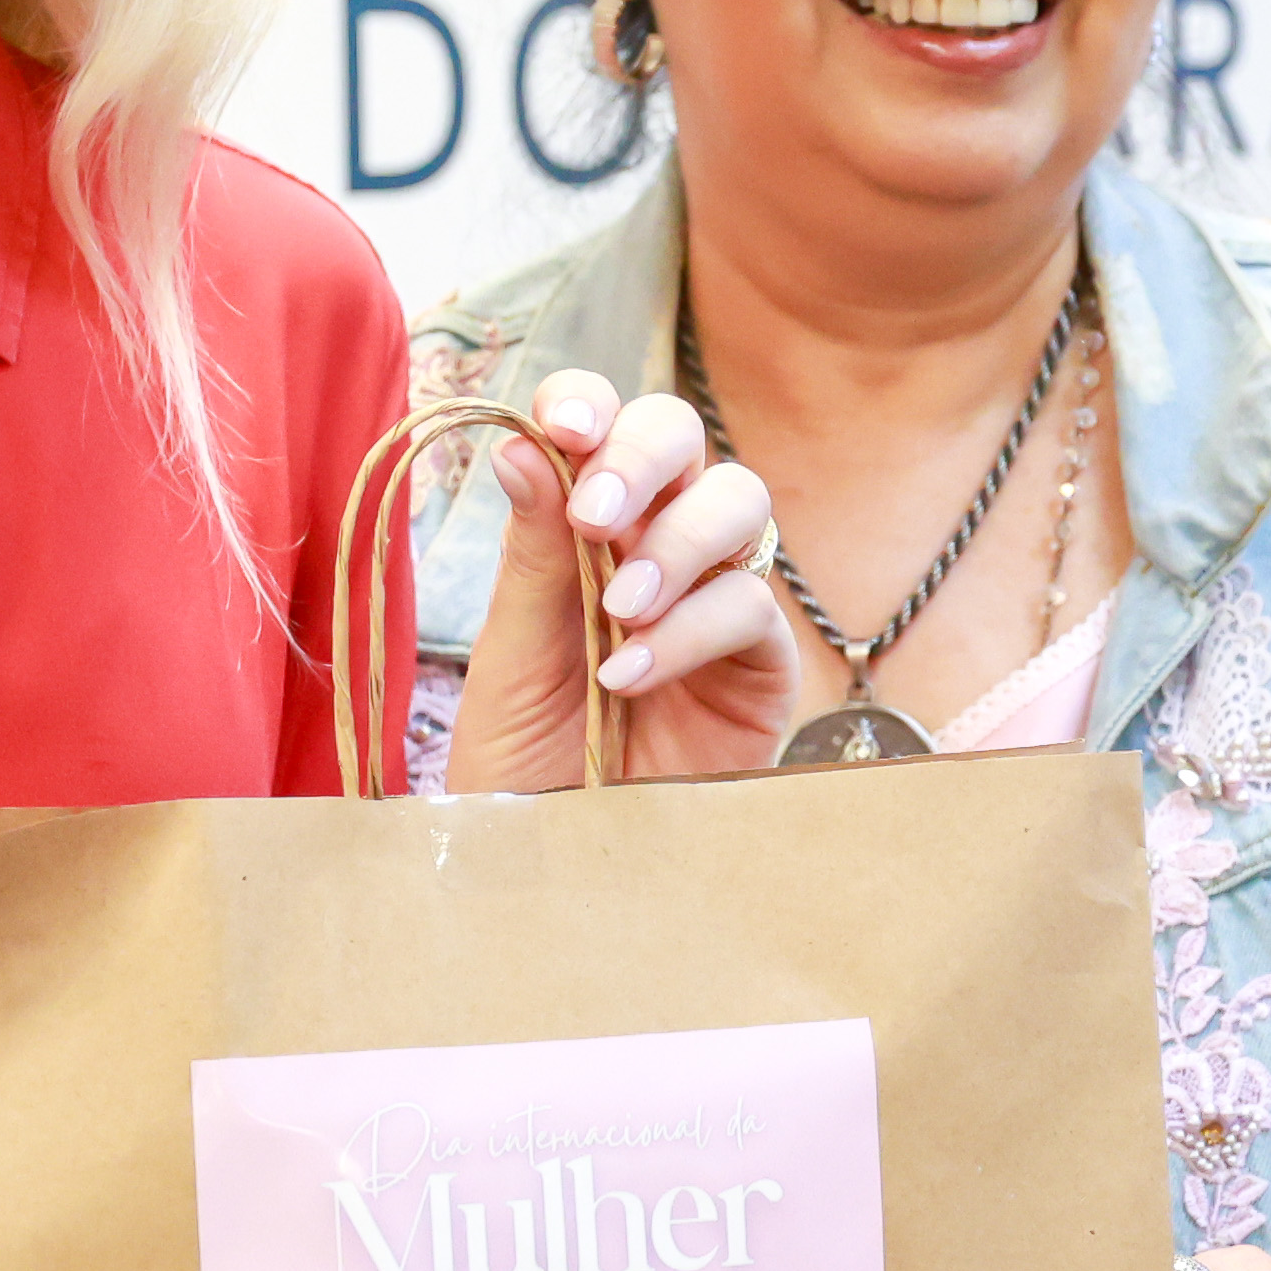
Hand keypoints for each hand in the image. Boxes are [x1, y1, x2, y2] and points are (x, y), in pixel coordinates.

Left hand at [440, 370, 784, 786]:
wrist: (558, 868)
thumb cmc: (526, 766)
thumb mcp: (509, 659)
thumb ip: (532, 558)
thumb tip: (526, 445)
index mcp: (581, 527)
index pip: (600, 427)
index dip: (589, 402)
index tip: (565, 426)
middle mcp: (655, 546)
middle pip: (683, 437)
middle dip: (643, 455)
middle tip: (596, 512)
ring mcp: (714, 599)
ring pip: (740, 500)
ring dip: (679, 538)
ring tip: (621, 611)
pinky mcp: (761, 666)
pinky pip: (751, 606)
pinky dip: (691, 629)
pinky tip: (632, 676)